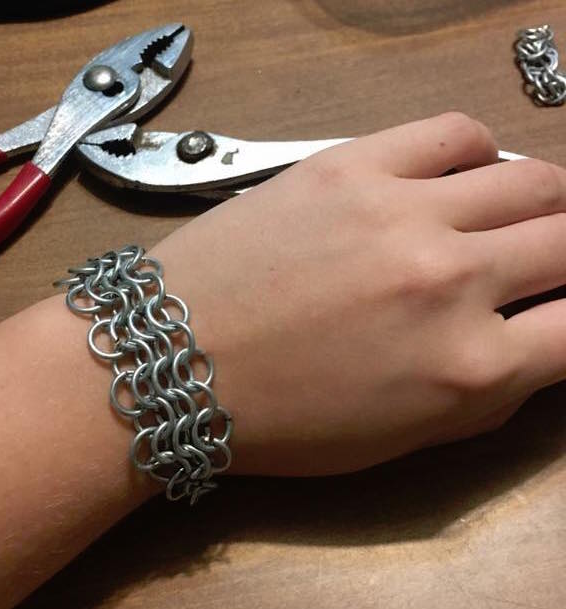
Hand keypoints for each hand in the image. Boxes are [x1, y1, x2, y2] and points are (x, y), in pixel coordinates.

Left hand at [150, 112, 565, 475]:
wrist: (170, 360)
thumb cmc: (279, 419)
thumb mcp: (394, 440)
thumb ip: (481, 396)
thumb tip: (533, 347)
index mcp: (467, 369)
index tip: (559, 308)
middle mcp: (453, 281)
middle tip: (550, 259)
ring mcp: (404, 212)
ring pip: (531, 179)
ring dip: (546, 199)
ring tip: (525, 211)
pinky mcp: (351, 166)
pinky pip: (453, 133)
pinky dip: (478, 150)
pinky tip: (463, 173)